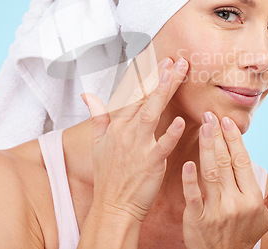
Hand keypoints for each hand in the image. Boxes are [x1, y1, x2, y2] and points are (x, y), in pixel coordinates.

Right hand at [81, 57, 188, 222]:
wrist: (112, 207)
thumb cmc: (108, 176)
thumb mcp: (97, 143)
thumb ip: (98, 116)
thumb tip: (87, 95)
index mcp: (116, 126)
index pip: (132, 95)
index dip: (146, 76)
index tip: (159, 60)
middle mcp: (126, 133)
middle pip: (144, 99)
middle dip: (160, 77)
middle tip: (176, 60)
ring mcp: (137, 147)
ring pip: (151, 114)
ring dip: (163, 93)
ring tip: (175, 75)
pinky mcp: (150, 164)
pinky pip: (161, 146)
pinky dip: (170, 134)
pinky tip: (181, 122)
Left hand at [181, 112, 267, 248]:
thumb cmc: (245, 232)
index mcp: (252, 198)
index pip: (243, 162)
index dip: (235, 140)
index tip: (227, 120)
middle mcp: (236, 203)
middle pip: (225, 164)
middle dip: (217, 137)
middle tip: (210, 115)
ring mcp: (216, 211)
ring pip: (210, 174)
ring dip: (206, 149)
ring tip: (202, 127)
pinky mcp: (197, 219)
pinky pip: (193, 197)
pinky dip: (190, 180)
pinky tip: (187, 163)